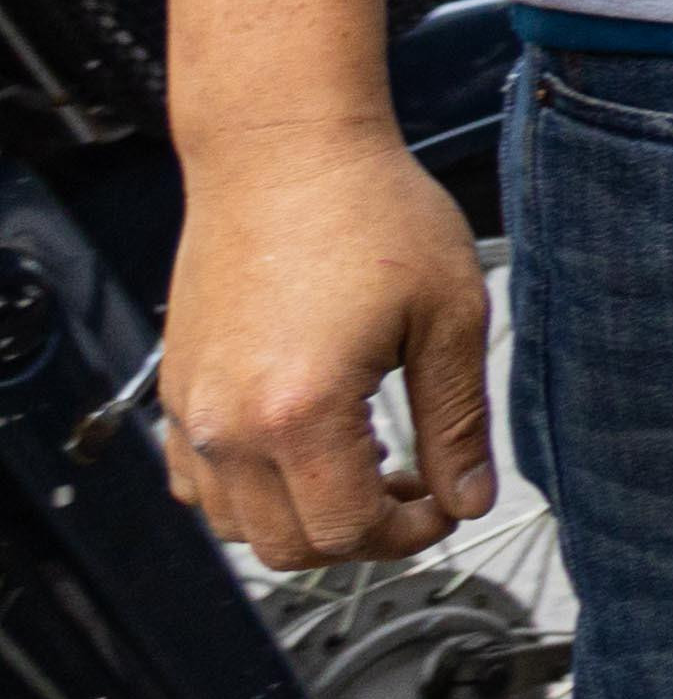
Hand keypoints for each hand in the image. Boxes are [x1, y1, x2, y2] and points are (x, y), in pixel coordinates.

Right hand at [158, 127, 490, 565]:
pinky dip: (249, 493)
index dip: (412, 533)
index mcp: (299, 412)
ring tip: (364, 466)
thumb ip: (458, 422)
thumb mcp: (449, 316)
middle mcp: (228, 425)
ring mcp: (191, 410)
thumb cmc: (371, 212)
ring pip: (238, 527)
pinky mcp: (176, 389)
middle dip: (363, 535)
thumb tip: (471, 497)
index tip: (448, 502)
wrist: (284, 151)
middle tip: (416, 489)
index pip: (349, 532)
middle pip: (290, 546)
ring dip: (304, 519)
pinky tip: (303, 448)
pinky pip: (197, 484)